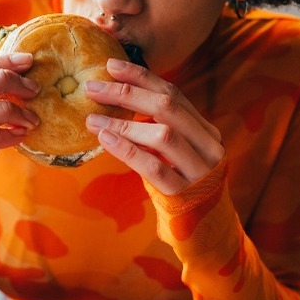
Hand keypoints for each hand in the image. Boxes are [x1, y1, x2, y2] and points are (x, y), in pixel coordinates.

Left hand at [84, 58, 223, 194]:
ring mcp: (200, 171)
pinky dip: (128, 150)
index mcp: (205, 131)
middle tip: (93, 87)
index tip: (111, 65)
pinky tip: (106, 139)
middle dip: (128, 92)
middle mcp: (208, 146)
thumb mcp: (175, 155)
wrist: (207, 235)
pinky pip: (154, 167)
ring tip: (92, 117)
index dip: (141, 77)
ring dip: (123, 122)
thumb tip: (117, 100)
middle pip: (167, 107)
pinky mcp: (185, 195)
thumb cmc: (182, 189)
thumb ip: (158, 130)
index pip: (173, 94)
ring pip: (163, 135)